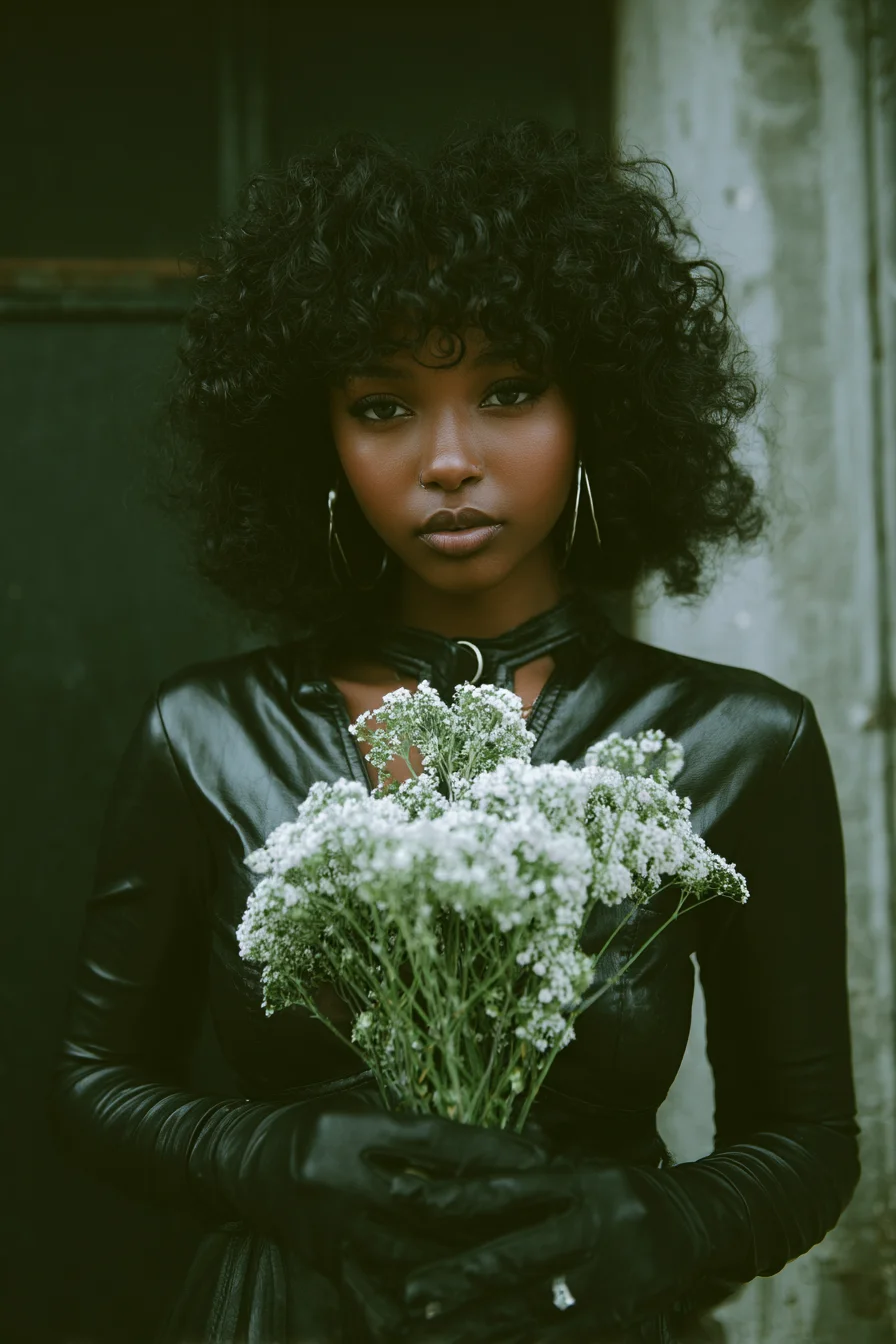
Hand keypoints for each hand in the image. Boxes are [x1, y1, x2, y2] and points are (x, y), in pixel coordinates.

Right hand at [324, 1117, 552, 1342]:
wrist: (253, 1163)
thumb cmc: (324, 1128)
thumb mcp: (365, 1109)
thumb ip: (417, 1130)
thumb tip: (497, 1144)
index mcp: (351, 1127)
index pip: (433, 1139)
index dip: (490, 1148)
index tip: (540, 1156)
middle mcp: (338, 1177)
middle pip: (430, 1202)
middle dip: (493, 1211)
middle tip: (547, 1213)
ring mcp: (333, 1229)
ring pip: (412, 1256)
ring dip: (469, 1261)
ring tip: (521, 1261)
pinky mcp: (330, 1267)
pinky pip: (378, 1299)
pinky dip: (419, 1309)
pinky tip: (458, 1315)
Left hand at [390, 1159, 706, 1338]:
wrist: (699, 1223)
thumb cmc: (625, 1193)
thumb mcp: (583, 1172)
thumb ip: (531, 1185)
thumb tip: (458, 1189)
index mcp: (579, 1184)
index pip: (506, 1190)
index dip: (453, 1195)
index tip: (401, 1195)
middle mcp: (592, 1229)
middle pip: (515, 1258)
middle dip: (460, 1279)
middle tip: (411, 1293)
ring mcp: (605, 1280)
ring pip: (528, 1309)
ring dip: (475, 1325)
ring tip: (427, 1333)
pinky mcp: (613, 1318)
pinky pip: (554, 1339)